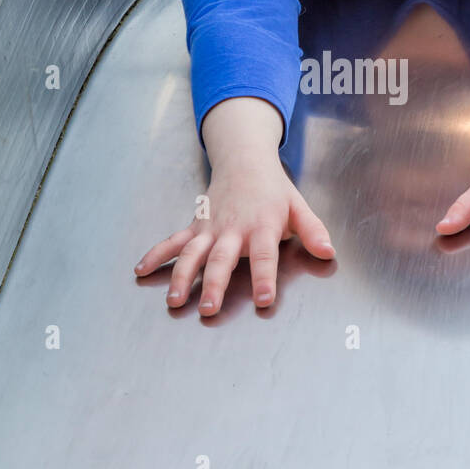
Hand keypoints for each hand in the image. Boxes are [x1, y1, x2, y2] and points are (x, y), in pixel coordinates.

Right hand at [134, 157, 334, 313]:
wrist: (244, 160)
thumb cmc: (274, 190)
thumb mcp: (299, 207)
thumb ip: (313, 230)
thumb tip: (328, 251)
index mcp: (261, 225)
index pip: (264, 256)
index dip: (265, 277)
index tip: (264, 300)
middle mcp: (233, 229)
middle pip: (221, 260)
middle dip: (214, 284)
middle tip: (208, 308)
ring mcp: (210, 229)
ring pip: (193, 254)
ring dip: (181, 276)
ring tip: (173, 299)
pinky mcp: (195, 227)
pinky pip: (173, 241)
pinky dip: (157, 255)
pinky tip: (142, 270)